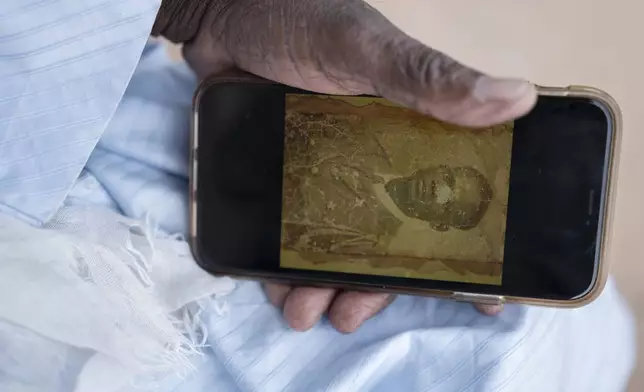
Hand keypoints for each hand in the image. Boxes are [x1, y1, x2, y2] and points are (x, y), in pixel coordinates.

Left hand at [153, 0, 532, 331]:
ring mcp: (325, 171)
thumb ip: (427, 76)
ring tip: (305, 312)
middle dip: (374, 284)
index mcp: (409, 133)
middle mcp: (373, 159)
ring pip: (336, 243)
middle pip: (387, 237)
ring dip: (323, 283)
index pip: (449, 196)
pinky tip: (275, 285)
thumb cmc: (297, 19)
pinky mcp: (283, 177)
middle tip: (352, 315)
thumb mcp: (363, 48)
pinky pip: (289, 232)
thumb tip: (518, 99)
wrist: (221, 15)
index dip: (465, 247)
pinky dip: (283, 263)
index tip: (480, 297)